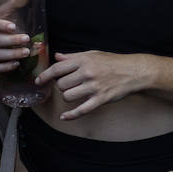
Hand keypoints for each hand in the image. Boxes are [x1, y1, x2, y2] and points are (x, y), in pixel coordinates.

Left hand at [35, 50, 150, 119]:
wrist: (133, 71)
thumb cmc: (112, 62)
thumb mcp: (93, 54)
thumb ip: (73, 57)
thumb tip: (57, 56)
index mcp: (84, 61)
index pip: (58, 69)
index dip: (45, 76)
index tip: (39, 81)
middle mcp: (88, 73)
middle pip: (61, 85)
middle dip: (62, 86)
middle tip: (69, 84)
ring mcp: (94, 87)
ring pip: (68, 96)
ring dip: (68, 97)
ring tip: (76, 93)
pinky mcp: (101, 99)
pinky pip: (81, 110)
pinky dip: (71, 115)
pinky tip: (64, 117)